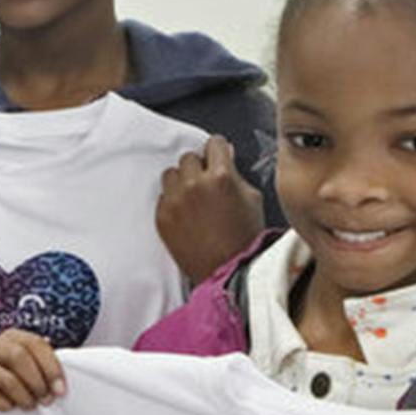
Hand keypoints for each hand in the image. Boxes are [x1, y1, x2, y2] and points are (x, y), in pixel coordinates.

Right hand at [0, 329, 65, 414]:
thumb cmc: (10, 392)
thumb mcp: (30, 377)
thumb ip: (43, 370)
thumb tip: (59, 382)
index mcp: (8, 337)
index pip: (33, 343)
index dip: (50, 366)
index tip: (60, 389)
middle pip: (17, 355)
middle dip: (37, 381)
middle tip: (45, 399)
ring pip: (4, 377)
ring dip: (23, 395)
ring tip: (29, 406)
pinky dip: (4, 404)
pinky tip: (9, 408)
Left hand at [157, 135, 263, 284]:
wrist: (228, 271)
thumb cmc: (245, 238)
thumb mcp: (253, 198)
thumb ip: (236, 173)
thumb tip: (226, 156)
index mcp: (221, 176)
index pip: (214, 143)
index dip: (219, 150)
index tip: (218, 157)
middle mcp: (194, 184)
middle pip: (189, 158)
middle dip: (199, 167)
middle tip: (207, 183)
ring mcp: (175, 201)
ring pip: (171, 174)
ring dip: (182, 181)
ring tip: (194, 198)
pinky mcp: (162, 217)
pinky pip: (163, 197)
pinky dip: (173, 201)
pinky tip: (187, 215)